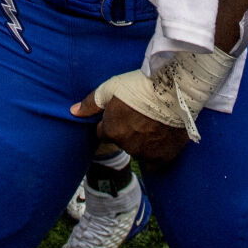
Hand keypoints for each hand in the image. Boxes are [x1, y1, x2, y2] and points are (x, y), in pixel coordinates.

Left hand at [70, 92, 190, 164]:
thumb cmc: (141, 85)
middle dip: (128, 131)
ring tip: (154, 123)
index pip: (105, 131)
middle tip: (140, 114)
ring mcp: (145, 154)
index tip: (124, 112)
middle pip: (123, 141)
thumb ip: (91, 102)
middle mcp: (126, 146)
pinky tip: (161, 139)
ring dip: (142, 141)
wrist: (174, 90)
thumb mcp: (111, 88)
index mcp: (111, 131)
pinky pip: (154, 162)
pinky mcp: (163, 157)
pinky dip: (156, 153)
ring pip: (139, 150)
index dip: (113, 121)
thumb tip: (73, 112)